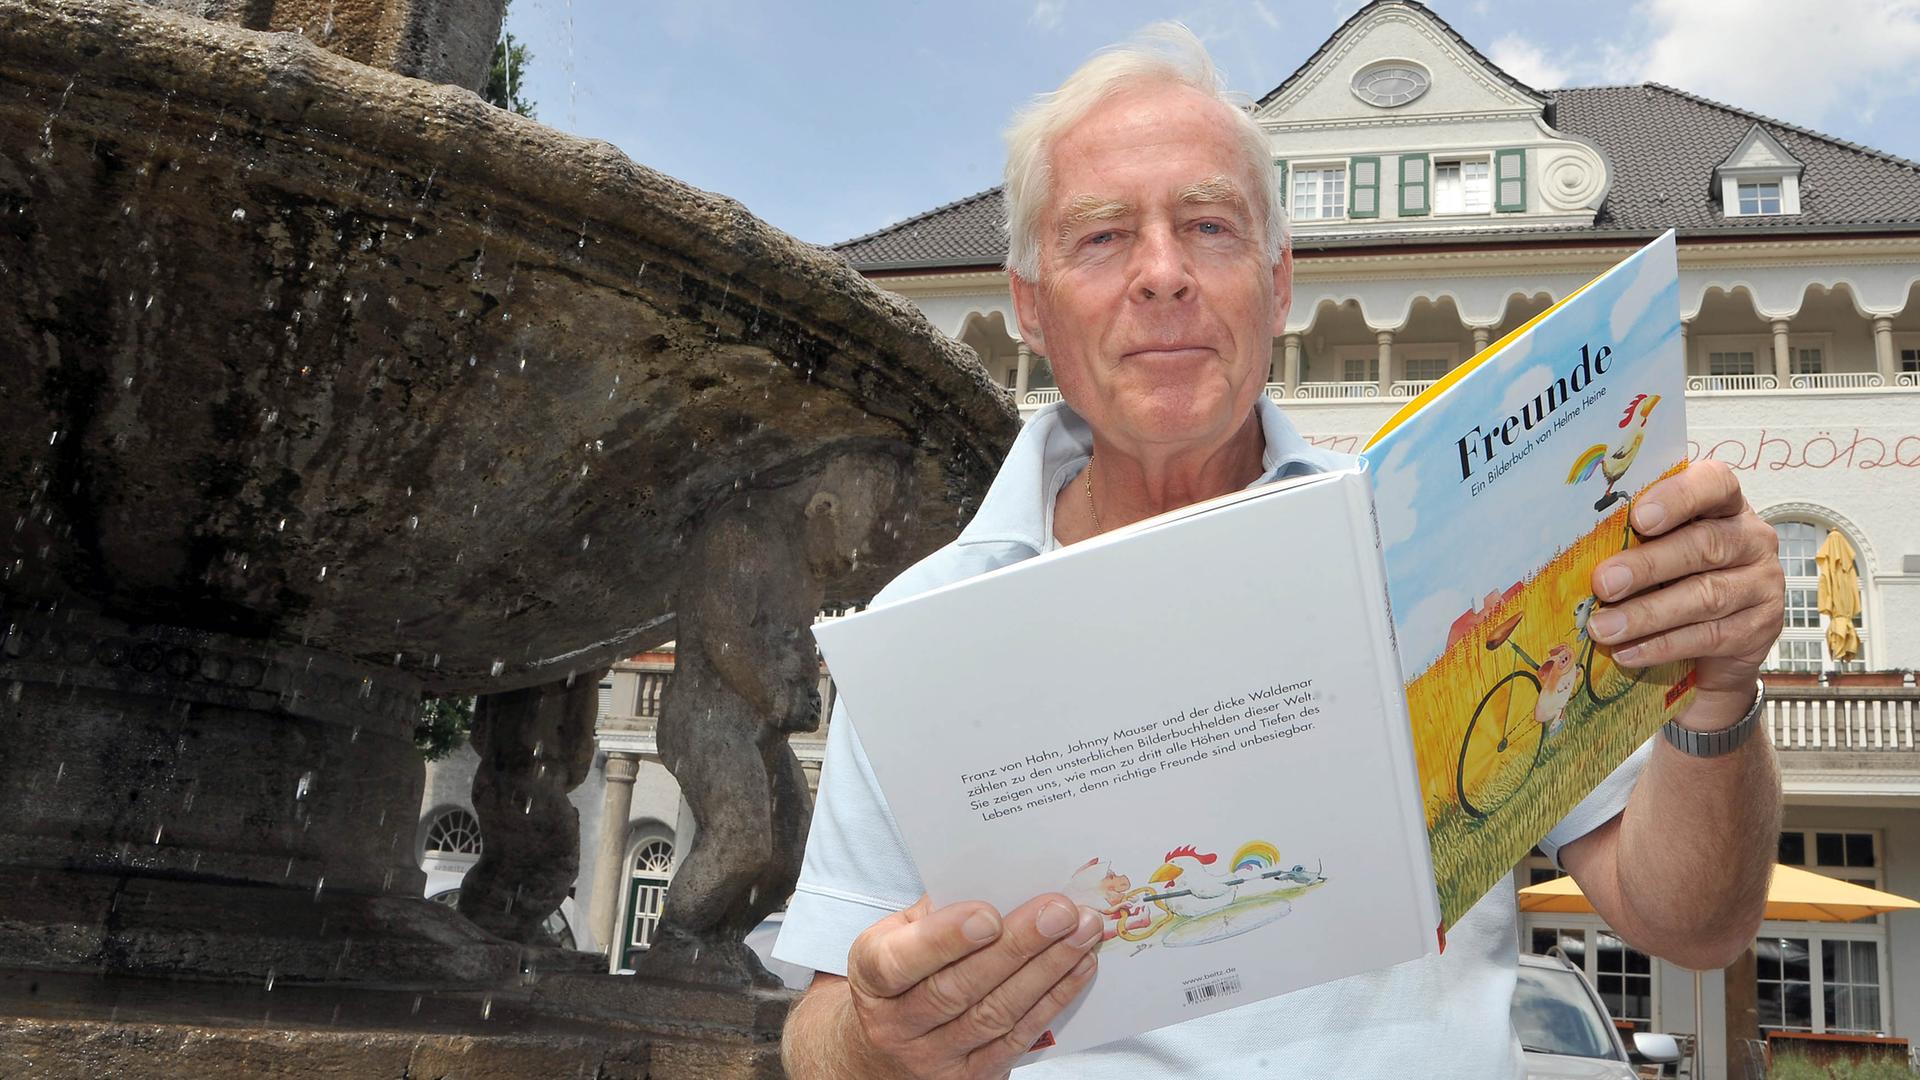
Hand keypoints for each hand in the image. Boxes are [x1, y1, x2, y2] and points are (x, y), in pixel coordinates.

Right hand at [842, 893, 1102, 1078]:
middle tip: (1060, 912)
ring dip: (1047, 971)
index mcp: (871, 976)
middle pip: (958, 988)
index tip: (988, 915)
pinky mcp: (970, 1079)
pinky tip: (1078, 968)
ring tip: (1082, 933)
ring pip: (995, 1015)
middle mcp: (896, 1024)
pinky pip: (1016, 1040)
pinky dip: (1052, 1000)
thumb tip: (999, 878)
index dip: (944, 939)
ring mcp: (933, 1058)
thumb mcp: (898, 937)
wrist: (882, 1050)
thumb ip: (936, 911)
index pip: (900, 962)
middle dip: (1017, 947)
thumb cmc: (901, 973)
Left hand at [1584, 459, 1783, 723]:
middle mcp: (1752, 539)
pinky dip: (1663, 645)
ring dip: (1647, 614)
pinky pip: (1709, 636)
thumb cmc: (1674, 581)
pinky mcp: (1760, 628)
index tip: (1639, 517)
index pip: (1714, 483)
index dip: (1678, 497)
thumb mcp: (1657, 551)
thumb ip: (1634, 540)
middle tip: (1603, 583)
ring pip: (1705, 596)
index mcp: (1725, 506)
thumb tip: (1578, 547)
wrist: (1714, 648)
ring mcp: (1762, 584)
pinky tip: (1628, 652)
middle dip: (1648, 565)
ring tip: (1603, 627)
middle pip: (1705, 545)